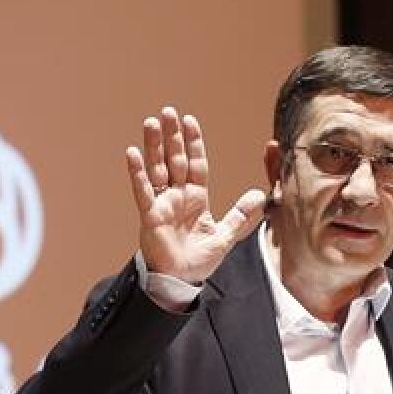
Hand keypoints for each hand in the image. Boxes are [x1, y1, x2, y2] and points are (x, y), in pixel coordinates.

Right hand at [128, 107, 266, 284]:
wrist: (180, 281)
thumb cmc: (198, 260)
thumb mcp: (225, 235)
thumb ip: (241, 214)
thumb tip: (260, 194)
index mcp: (196, 198)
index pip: (195, 163)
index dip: (193, 143)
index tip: (190, 121)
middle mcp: (177, 196)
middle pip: (175, 160)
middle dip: (172, 136)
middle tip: (168, 111)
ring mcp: (162, 204)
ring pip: (157, 169)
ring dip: (154, 146)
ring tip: (151, 122)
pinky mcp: (150, 216)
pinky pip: (143, 191)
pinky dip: (137, 173)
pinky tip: (132, 153)